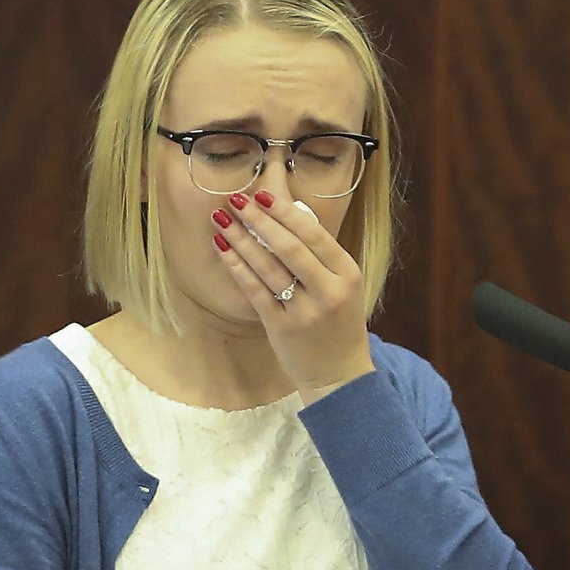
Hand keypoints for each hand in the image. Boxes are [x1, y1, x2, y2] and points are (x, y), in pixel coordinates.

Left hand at [212, 190, 374, 404]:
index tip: (262, 194)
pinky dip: (238, 267)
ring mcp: (304, 311)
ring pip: (268, 268)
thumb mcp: (343, 286)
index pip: (314, 234)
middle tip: (237, 200)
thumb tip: (286, 214)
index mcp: (347, 273)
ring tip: (222, 219)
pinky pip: (255, 291)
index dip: (285, 212)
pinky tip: (223, 249)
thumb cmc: (338, 323)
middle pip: (290, 247)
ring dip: (242, 240)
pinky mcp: (281, 328)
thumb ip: (320, 255)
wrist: (339, 374)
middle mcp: (328, 291)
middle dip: (259, 221)